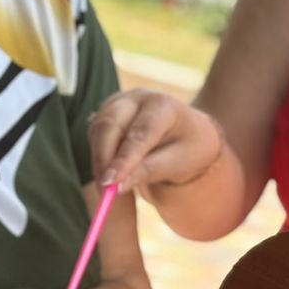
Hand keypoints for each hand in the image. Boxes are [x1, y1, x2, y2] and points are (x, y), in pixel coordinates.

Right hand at [88, 89, 223, 195]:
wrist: (192, 131)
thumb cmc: (189, 148)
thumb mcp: (178, 163)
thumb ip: (148, 171)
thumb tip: (116, 187)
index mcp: (163, 106)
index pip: (139, 133)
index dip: (123, 159)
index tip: (111, 184)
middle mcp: (138, 98)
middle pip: (109, 124)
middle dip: (103, 159)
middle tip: (103, 190)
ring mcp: (120, 101)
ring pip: (98, 129)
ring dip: (99, 159)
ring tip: (107, 186)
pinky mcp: (108, 111)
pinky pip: (96, 133)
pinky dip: (99, 154)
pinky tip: (109, 170)